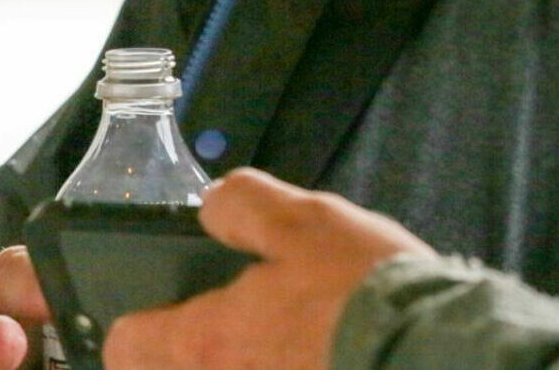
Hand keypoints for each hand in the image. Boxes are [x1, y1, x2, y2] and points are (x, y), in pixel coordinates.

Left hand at [102, 167, 435, 369]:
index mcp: (204, 342)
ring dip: (239, 360)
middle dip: (191, 350)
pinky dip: (288, 367)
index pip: (124, 344)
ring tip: (286, 340)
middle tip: (235, 322)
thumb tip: (213, 206)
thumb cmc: (365, 294)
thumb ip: (243, 205)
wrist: (434, 355)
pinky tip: (318, 355)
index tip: (170, 306)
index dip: (140, 319)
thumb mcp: (304, 220)